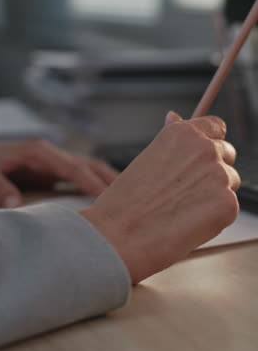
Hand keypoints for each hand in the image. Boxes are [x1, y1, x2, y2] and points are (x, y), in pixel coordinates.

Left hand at [0, 140, 117, 207]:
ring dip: (108, 182)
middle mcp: (52, 155)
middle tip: (134, 199)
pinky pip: (80, 178)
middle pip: (90, 165)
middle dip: (111, 179)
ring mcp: (55, 162)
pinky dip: (95, 187)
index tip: (109, 199)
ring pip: (90, 170)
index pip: (74, 168)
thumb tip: (16, 206)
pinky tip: (105, 202)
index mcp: (40, 152)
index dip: (92, 183)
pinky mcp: (53, 172)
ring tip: (128, 201)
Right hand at [82, 112, 240, 283]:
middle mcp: (205, 148)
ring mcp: (219, 175)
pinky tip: (187, 223)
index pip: (215, 126)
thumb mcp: (147, 157)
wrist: (118, 234)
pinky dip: (214, 218)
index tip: (203, 156)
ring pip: (230, 182)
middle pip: (227, 154)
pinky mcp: (227, 203)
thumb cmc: (126, 201)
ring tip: (182, 210)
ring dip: (215, 194)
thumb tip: (175, 116)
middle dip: (213, 170)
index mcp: (183, 133)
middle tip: (186, 191)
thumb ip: (171, 140)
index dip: (211, 142)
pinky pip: (229, 208)